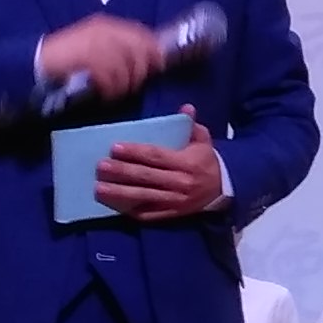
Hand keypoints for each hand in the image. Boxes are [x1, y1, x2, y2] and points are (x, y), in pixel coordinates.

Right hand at [36, 11, 166, 98]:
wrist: (36, 60)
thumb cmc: (66, 58)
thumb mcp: (94, 47)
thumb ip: (116, 50)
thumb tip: (144, 62)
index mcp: (106, 25)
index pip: (140, 32)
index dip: (152, 48)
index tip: (159, 64)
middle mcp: (103, 30)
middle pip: (137, 48)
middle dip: (141, 69)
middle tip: (136, 84)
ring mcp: (94, 42)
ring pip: (124, 64)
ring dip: (124, 83)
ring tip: (117, 92)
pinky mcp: (85, 56)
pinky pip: (108, 75)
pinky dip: (110, 89)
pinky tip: (106, 95)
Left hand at [97, 132, 225, 221]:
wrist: (224, 190)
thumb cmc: (206, 161)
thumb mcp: (203, 141)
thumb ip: (191, 125)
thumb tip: (185, 107)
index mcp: (186, 163)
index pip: (156, 156)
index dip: (135, 152)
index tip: (115, 148)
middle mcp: (180, 183)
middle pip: (146, 177)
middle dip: (122, 172)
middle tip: (101, 167)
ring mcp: (174, 202)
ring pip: (143, 197)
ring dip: (120, 193)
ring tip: (99, 189)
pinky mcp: (171, 215)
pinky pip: (148, 215)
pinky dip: (131, 211)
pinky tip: (114, 206)